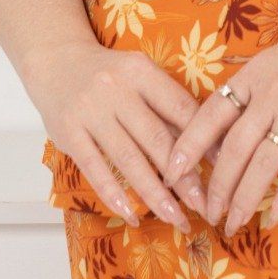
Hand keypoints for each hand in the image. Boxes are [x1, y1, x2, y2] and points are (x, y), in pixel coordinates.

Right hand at [22, 40, 206, 229]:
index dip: (202, 141)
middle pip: (157, 139)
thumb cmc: (109, 75)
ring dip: (154, 193)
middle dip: (183, 177)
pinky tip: (131, 214)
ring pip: (128, 159)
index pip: (180, 109)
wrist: (55, 60)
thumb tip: (209, 146)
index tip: (222, 170)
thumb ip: (167, 106)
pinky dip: (114, 194)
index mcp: (141, 71)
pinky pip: (94, 168)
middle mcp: (116, 89)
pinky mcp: (68, 132)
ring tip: (174, 217)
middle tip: (204, 206)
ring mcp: (90, 111)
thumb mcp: (140, 76)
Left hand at [164, 1, 277, 232]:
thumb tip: (223, 134)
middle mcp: (271, 92)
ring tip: (234, 223)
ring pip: (263, 164)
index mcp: (252, 75)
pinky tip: (274, 214)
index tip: (170, 173)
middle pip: (233, 148)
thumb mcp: (276, 62)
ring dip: (245, 199)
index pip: (209, 115)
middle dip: (216, 187)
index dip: (186, 146)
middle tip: (208, 214)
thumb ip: (251, 93)